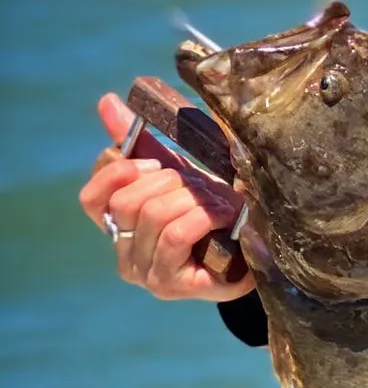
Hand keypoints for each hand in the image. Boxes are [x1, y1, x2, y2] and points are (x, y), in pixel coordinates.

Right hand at [78, 93, 253, 302]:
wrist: (255, 256)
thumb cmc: (212, 214)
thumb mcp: (175, 174)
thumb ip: (139, 143)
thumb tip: (107, 102)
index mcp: (118, 230)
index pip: (92, 198)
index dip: (117, 171)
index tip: (153, 160)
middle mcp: (124, 256)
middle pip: (126, 202)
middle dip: (166, 181)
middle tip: (199, 182)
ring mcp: (146, 275)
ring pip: (152, 215)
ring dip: (190, 198)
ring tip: (217, 199)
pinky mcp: (173, 285)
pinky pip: (176, 235)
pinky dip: (202, 217)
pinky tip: (224, 217)